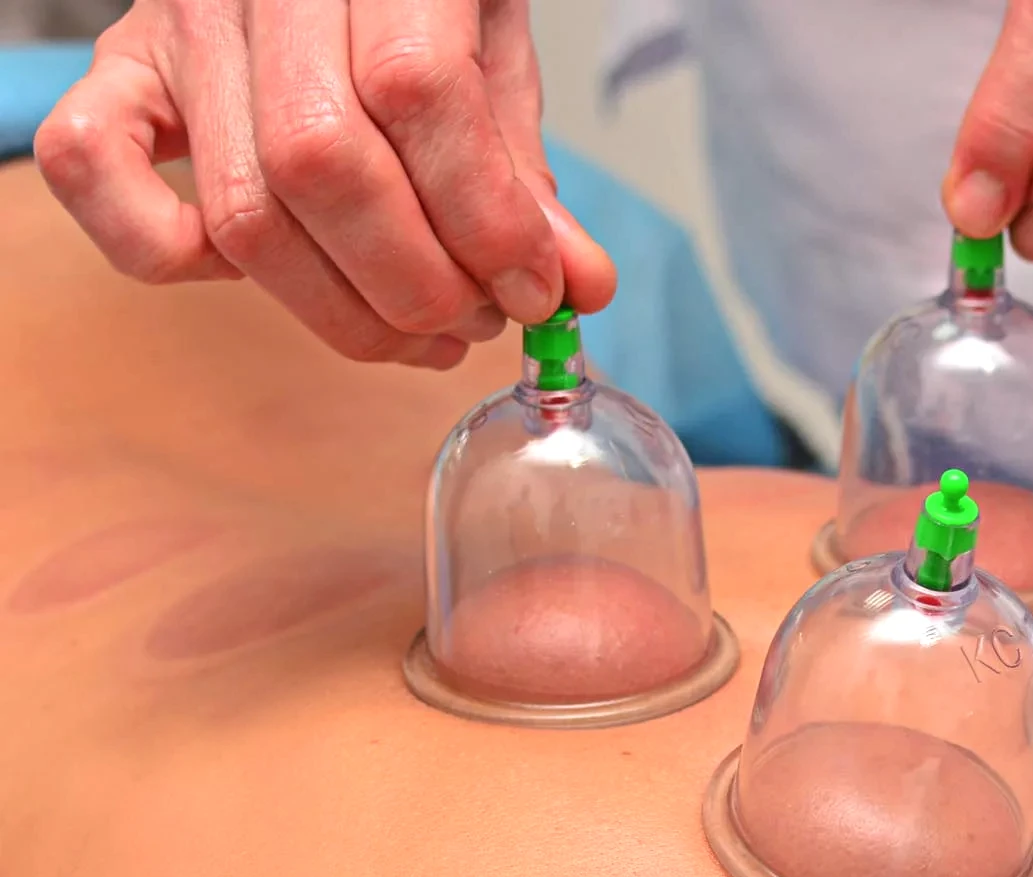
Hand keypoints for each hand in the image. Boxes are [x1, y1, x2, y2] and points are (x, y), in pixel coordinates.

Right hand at [34, 0, 615, 368]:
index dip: (484, 217)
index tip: (538, 291)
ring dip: (343, 310)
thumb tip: (578, 287)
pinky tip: (273, 276)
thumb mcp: (493, 52)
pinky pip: (92, 169)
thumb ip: (523, 168)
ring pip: (241, 209)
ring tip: (424, 328)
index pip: (417, 91)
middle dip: (417, 283)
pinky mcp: (123, 71)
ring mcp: (177, 28)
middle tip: (477, 319)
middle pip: (320, 166)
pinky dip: (159, 249)